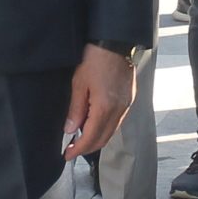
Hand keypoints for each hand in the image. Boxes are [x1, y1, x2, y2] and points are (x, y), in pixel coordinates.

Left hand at [63, 44, 136, 158]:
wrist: (115, 43)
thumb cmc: (95, 59)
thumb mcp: (79, 84)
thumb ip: (76, 110)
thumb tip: (70, 130)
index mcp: (105, 108)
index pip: (91, 138)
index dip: (78, 149)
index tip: (67, 155)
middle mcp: (119, 110)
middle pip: (103, 139)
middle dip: (87, 148)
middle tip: (72, 150)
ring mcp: (126, 106)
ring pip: (111, 132)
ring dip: (96, 138)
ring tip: (80, 137)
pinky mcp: (129, 100)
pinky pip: (117, 121)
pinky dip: (105, 128)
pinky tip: (94, 123)